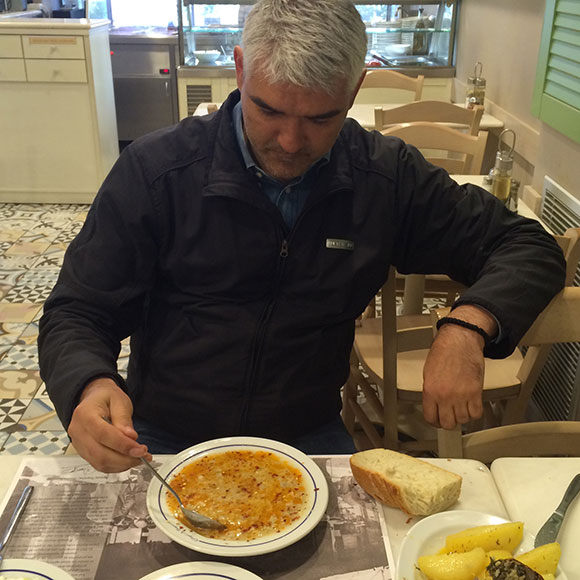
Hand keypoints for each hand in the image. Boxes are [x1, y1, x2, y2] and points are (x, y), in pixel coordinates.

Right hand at [68, 377, 150, 472]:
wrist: (93, 398)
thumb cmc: (105, 397)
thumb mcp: (119, 400)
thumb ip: (123, 419)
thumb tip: (130, 437)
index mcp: (85, 414)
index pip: (103, 435)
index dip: (123, 445)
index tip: (140, 450)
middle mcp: (78, 431)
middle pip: (100, 454)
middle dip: (125, 459)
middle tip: (143, 455)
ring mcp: (78, 444)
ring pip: (99, 463)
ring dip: (122, 465)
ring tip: (139, 458)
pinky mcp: (84, 452)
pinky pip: (99, 464)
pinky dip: (116, 466)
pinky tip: (128, 459)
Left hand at [422, 305, 495, 428]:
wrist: (460, 340)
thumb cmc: (444, 351)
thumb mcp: (428, 373)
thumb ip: (431, 392)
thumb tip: (433, 405)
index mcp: (430, 391)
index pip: (430, 418)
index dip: (435, 421)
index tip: (438, 420)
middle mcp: (445, 395)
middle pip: (448, 423)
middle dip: (449, 421)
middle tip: (450, 415)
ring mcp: (461, 395)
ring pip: (463, 420)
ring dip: (462, 416)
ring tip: (461, 408)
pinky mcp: (475, 392)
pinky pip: (476, 413)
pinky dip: (474, 412)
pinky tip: (471, 406)